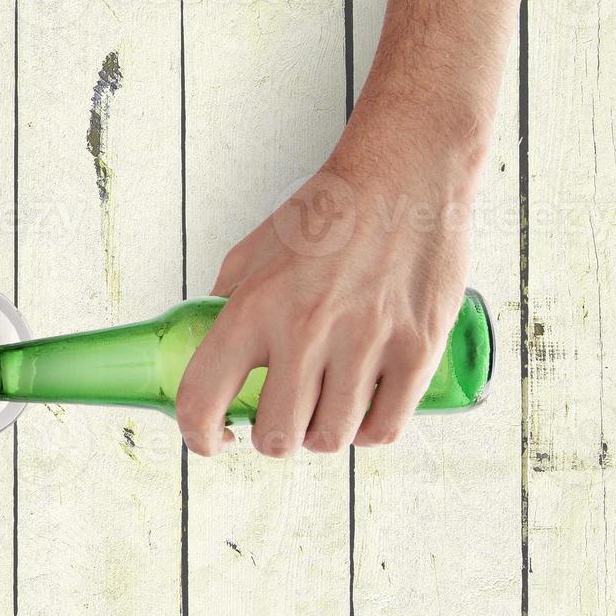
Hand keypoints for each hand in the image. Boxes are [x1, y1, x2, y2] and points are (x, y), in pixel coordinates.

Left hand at [175, 129, 483, 457]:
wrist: (405, 175)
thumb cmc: (332, 210)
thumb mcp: (256, 249)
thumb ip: (227, 301)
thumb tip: (209, 347)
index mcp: (254, 307)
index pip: (203, 398)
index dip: (200, 436)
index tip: (212, 441)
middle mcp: (306, 329)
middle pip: (276, 438)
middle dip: (273, 439)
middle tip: (282, 420)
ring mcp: (365, 342)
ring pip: (330, 440)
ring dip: (322, 435)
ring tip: (327, 409)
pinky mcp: (416, 350)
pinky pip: (384, 429)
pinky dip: (369, 431)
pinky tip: (365, 410)